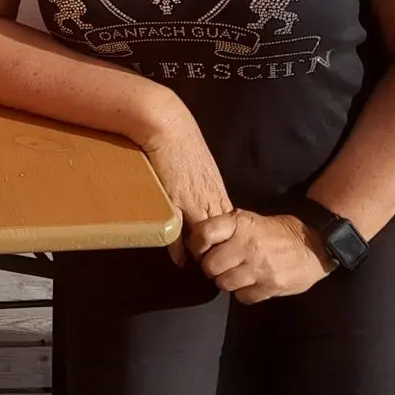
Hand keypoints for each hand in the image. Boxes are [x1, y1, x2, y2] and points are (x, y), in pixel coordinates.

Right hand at [140, 110, 234, 266]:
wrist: (166, 125)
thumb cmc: (181, 141)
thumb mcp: (197, 165)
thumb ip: (200, 183)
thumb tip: (197, 194)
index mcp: (217, 190)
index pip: (228, 226)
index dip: (227, 242)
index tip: (225, 254)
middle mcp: (210, 198)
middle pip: (222, 236)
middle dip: (221, 253)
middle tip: (218, 270)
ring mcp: (193, 202)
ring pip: (206, 237)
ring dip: (204, 253)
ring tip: (201, 269)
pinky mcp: (174, 201)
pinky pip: (181, 232)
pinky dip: (181, 248)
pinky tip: (180, 260)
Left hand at [191, 211, 331, 302]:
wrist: (315, 244)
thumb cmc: (277, 232)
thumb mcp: (250, 220)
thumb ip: (226, 229)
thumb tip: (199, 241)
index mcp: (240, 224)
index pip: (204, 234)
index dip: (197, 244)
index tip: (200, 249)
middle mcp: (247, 245)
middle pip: (210, 265)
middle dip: (211, 268)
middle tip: (219, 266)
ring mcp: (259, 268)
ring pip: (224, 284)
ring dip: (226, 282)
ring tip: (235, 275)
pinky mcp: (271, 286)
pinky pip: (242, 297)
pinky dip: (242, 293)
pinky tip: (250, 284)